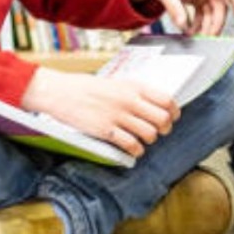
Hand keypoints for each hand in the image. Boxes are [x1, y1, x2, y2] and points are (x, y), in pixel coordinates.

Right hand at [21, 67, 178, 157]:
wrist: (60, 92)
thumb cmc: (86, 87)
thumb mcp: (114, 82)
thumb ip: (134, 92)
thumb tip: (154, 104)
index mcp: (132, 86)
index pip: (166, 100)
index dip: (173, 112)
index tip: (172, 117)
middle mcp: (128, 100)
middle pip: (163, 119)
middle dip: (164, 129)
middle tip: (158, 131)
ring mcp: (117, 116)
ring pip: (150, 134)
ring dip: (149, 140)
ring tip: (142, 139)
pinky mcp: (106, 131)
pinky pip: (132, 145)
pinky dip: (136, 150)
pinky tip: (132, 148)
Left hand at [125, 0, 233, 34]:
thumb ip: (173, 6)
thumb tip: (182, 25)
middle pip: (219, 5)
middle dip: (215, 23)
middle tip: (208, 38)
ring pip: (211, 13)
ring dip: (206, 26)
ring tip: (196, 38)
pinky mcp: (196, 0)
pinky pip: (202, 15)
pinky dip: (197, 25)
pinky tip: (189, 32)